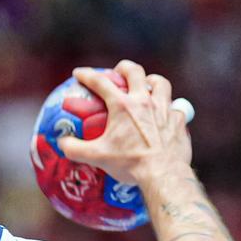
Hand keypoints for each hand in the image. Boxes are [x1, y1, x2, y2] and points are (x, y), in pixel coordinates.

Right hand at [61, 61, 192, 188]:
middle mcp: (144, 100)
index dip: (88, 76)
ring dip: (151, 81)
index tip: (79, 73)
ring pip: (160, 83)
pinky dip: (168, 108)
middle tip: (118, 72)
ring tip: (146, 86)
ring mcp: (164, 108)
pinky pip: (174, 107)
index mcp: (123, 106)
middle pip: (135, 71)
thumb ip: (74, 149)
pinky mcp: (178, 119)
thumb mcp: (96, 157)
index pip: (101, 83)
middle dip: (124, 68)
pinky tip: (164, 114)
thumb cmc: (129, 163)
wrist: (162, 173)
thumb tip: (62, 142)